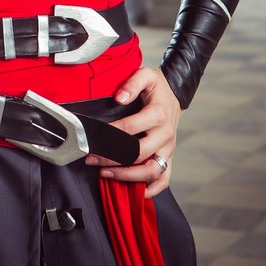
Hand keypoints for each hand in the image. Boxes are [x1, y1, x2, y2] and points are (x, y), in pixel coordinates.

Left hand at [84, 66, 181, 197]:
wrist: (175, 95)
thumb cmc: (156, 87)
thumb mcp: (146, 75)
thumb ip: (132, 83)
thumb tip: (119, 98)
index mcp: (158, 114)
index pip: (129, 129)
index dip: (108, 135)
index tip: (91, 139)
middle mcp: (165, 135)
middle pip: (138, 154)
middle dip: (112, 159)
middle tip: (92, 159)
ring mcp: (169, 149)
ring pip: (151, 171)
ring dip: (128, 176)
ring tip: (106, 174)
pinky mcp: (170, 158)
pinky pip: (164, 180)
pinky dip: (151, 190)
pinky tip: (133, 190)